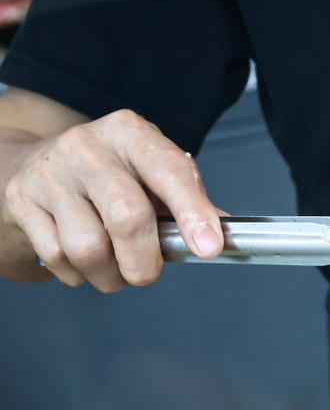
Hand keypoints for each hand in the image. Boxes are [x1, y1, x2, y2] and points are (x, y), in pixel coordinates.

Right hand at [2, 109, 223, 290]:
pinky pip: (58, 256)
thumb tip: (226, 237)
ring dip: (110, 275)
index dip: (192, 213)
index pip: (170, 171)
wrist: (38, 165)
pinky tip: (84, 261)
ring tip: (115, 270)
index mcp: (131, 134)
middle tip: (148, 274)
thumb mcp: (153, 177)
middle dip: (145, 262)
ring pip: (88, 247)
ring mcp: (50, 171)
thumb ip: (191, 204)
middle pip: (128, 217)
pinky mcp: (22, 198)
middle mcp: (88, 145)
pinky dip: (78, 274)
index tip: (208, 248)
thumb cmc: (112, 177)